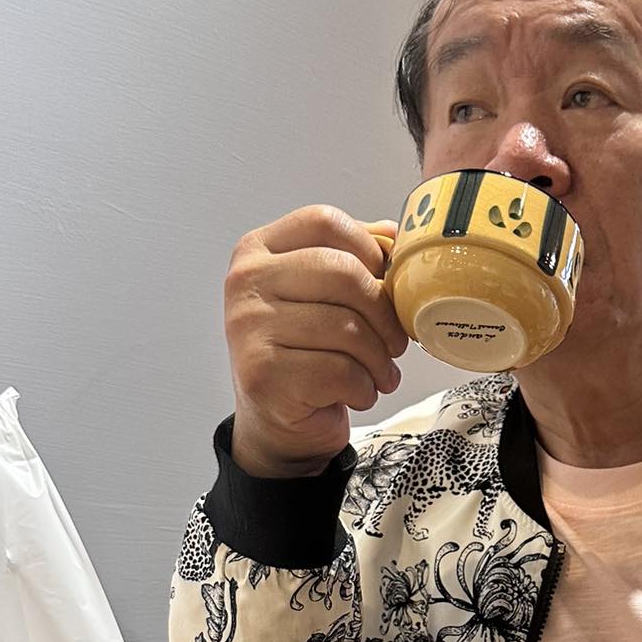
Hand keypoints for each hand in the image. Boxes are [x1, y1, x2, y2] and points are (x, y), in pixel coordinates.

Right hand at [224, 205, 406, 477]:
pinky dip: (364, 388)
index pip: (323, 221)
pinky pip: (340, 371)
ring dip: (380, 359)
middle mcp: (246, 283)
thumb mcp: (319, 295)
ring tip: (380, 373)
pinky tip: (358, 393)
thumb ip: (350, 258)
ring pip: (347, 328)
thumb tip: (395, 233)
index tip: (387, 279)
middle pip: (343, 272)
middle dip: (385, 313)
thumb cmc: (304, 352)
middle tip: (396, 341)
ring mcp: (248, 328)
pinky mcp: (262, 375)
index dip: (369, 247)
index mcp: (258, 250)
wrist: (276, 419)